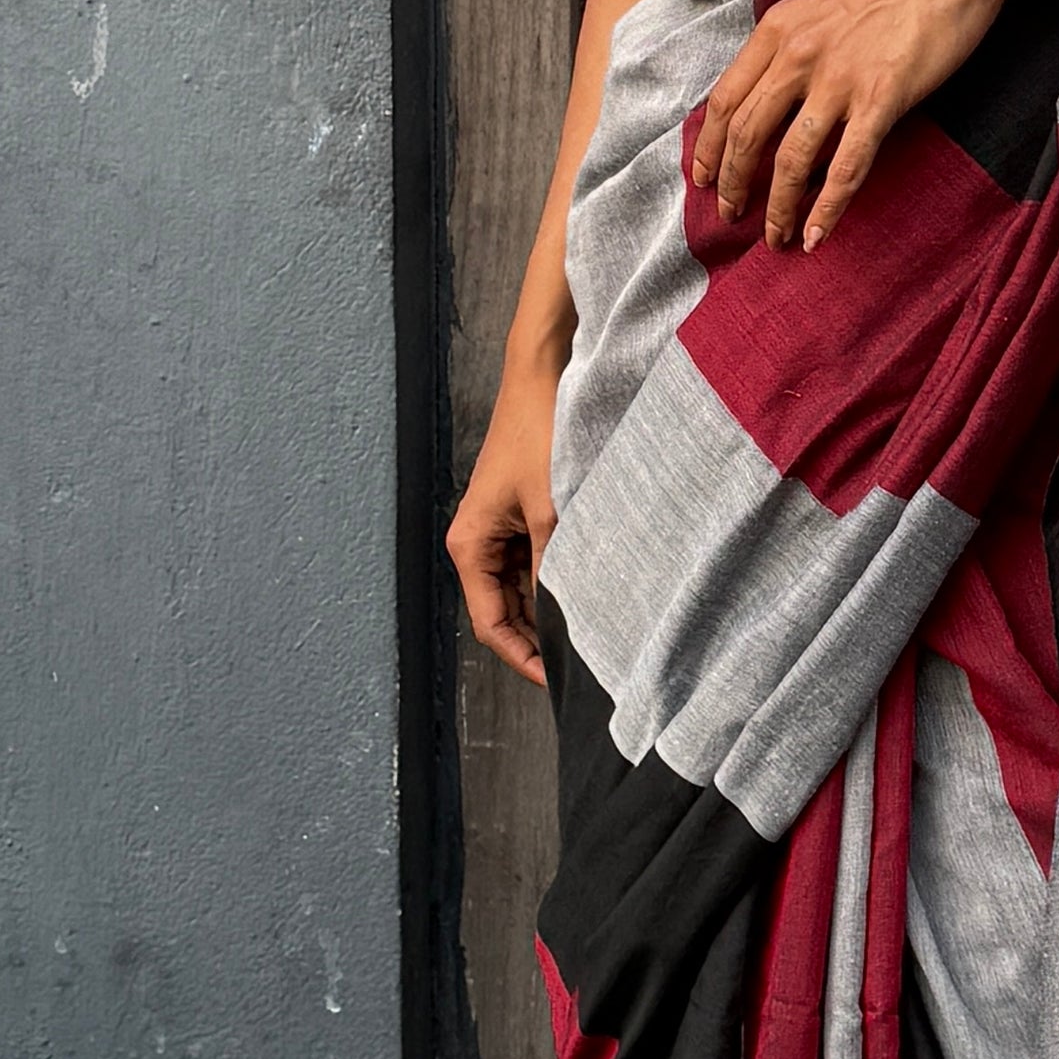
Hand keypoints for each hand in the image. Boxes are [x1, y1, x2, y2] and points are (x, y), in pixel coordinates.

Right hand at [446, 348, 565, 687]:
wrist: (544, 375)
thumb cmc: (539, 433)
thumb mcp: (550, 510)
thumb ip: (554, 568)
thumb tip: (567, 622)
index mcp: (469, 545)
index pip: (491, 624)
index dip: (523, 658)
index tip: (558, 682)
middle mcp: (478, 542)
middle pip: (505, 612)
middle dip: (538, 640)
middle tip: (582, 668)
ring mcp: (501, 529)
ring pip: (523, 590)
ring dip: (549, 613)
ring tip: (589, 637)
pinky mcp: (523, 515)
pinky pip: (536, 563)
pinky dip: (557, 582)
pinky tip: (587, 595)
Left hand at [697, 0, 1033, 253]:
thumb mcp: (823, 1)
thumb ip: (793, 40)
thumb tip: (772, 83)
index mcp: (779, 28)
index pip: (724, 99)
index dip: (708, 147)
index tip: (704, 178)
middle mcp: (799, 54)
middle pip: (747, 134)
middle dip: (733, 185)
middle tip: (731, 216)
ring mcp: (840, 78)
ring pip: (791, 159)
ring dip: (778, 207)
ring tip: (776, 237)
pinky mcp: (882, 97)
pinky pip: (846, 166)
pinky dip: (827, 208)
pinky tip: (817, 235)